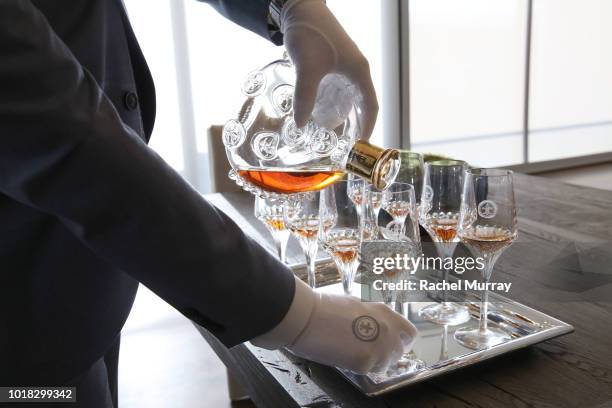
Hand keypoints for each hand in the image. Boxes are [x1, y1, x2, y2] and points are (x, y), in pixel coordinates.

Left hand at [281, 0, 378, 139]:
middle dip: (352, 124)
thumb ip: (305, 97)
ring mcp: (342, 67)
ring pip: (344, 97)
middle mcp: (354, 71)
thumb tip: (300, 124)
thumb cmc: (311, 34)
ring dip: (337, 113)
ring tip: (325, 131)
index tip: (361, 144)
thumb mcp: (308, 68)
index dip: (368, 126)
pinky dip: (326, 102)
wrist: (300, 8)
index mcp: (358, 71)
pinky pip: (333, 89)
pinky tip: (314, 111)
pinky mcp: (330, 64)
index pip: (371, 105)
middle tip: (342, 143)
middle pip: (359, 104)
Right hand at [286, 293, 417, 373]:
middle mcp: (388, 330)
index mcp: (386, 313)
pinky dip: (358, 366)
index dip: (402, 341)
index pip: (409, 333)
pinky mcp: (366, 362)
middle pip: (399, 352)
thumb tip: (375, 326)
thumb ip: (373, 316)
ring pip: (385, 364)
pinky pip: (368, 370)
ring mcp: (379, 347)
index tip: (395, 345)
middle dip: (387, 354)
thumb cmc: (327, 307)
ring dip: (373, 362)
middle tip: (370, 353)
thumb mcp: (357, 304)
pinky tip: (345, 355)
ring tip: (353, 352)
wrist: (309, 317)